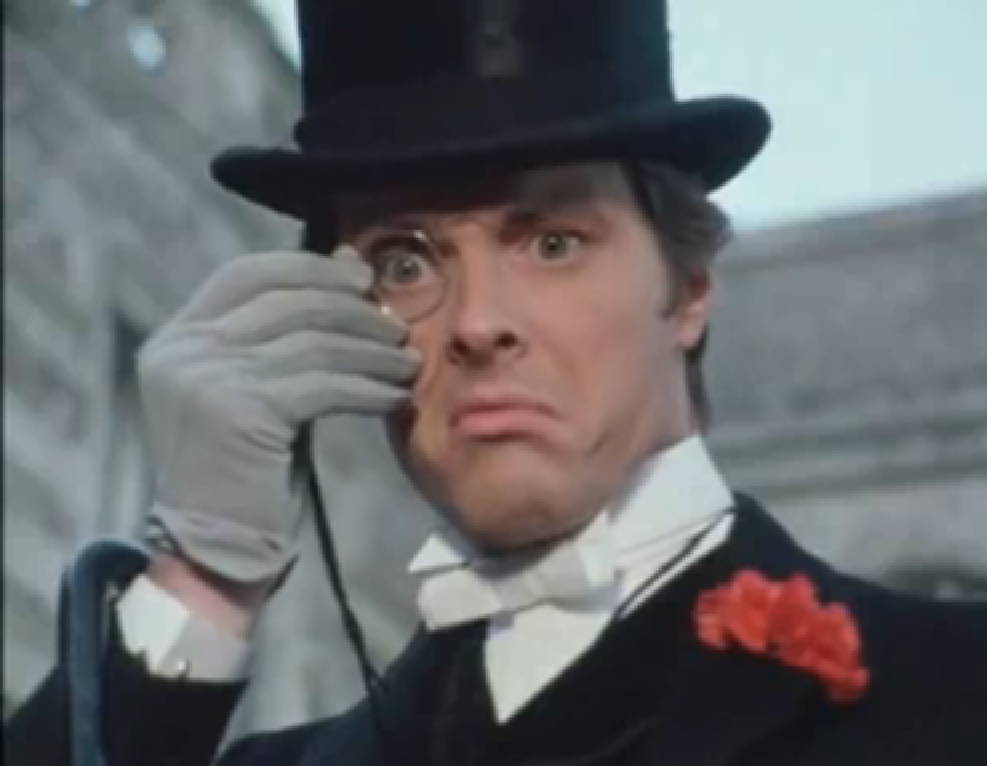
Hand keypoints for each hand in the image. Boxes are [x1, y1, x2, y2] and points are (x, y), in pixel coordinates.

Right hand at [138, 247, 418, 587]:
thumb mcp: (259, 387)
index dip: (310, 269)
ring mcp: (207, 378)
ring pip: (313, 342)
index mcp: (179, 336)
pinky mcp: (241, 411)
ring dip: (372, 352)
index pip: (247, 273)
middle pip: (287, 300)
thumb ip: (288, 333)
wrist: (218, 548)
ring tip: (407, 365)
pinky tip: (394, 397)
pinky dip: (368, 388)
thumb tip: (349, 263)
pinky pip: (325, 384)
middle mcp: (184, 349)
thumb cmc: (248, 468)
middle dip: (352, 310)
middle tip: (396, 329)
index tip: (361, 280)